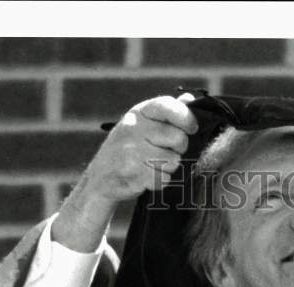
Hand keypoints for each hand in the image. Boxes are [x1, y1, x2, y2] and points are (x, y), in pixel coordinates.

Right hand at [53, 92, 198, 250]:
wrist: (101, 178)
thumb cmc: (127, 150)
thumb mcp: (143, 125)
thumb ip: (167, 113)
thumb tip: (189, 98)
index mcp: (139, 113)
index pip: (168, 106)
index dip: (186, 117)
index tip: (192, 128)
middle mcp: (134, 128)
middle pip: (178, 138)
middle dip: (178, 149)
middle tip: (166, 152)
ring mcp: (132, 151)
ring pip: (173, 161)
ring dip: (169, 167)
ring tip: (153, 165)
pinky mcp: (134, 173)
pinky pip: (164, 179)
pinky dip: (160, 181)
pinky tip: (148, 177)